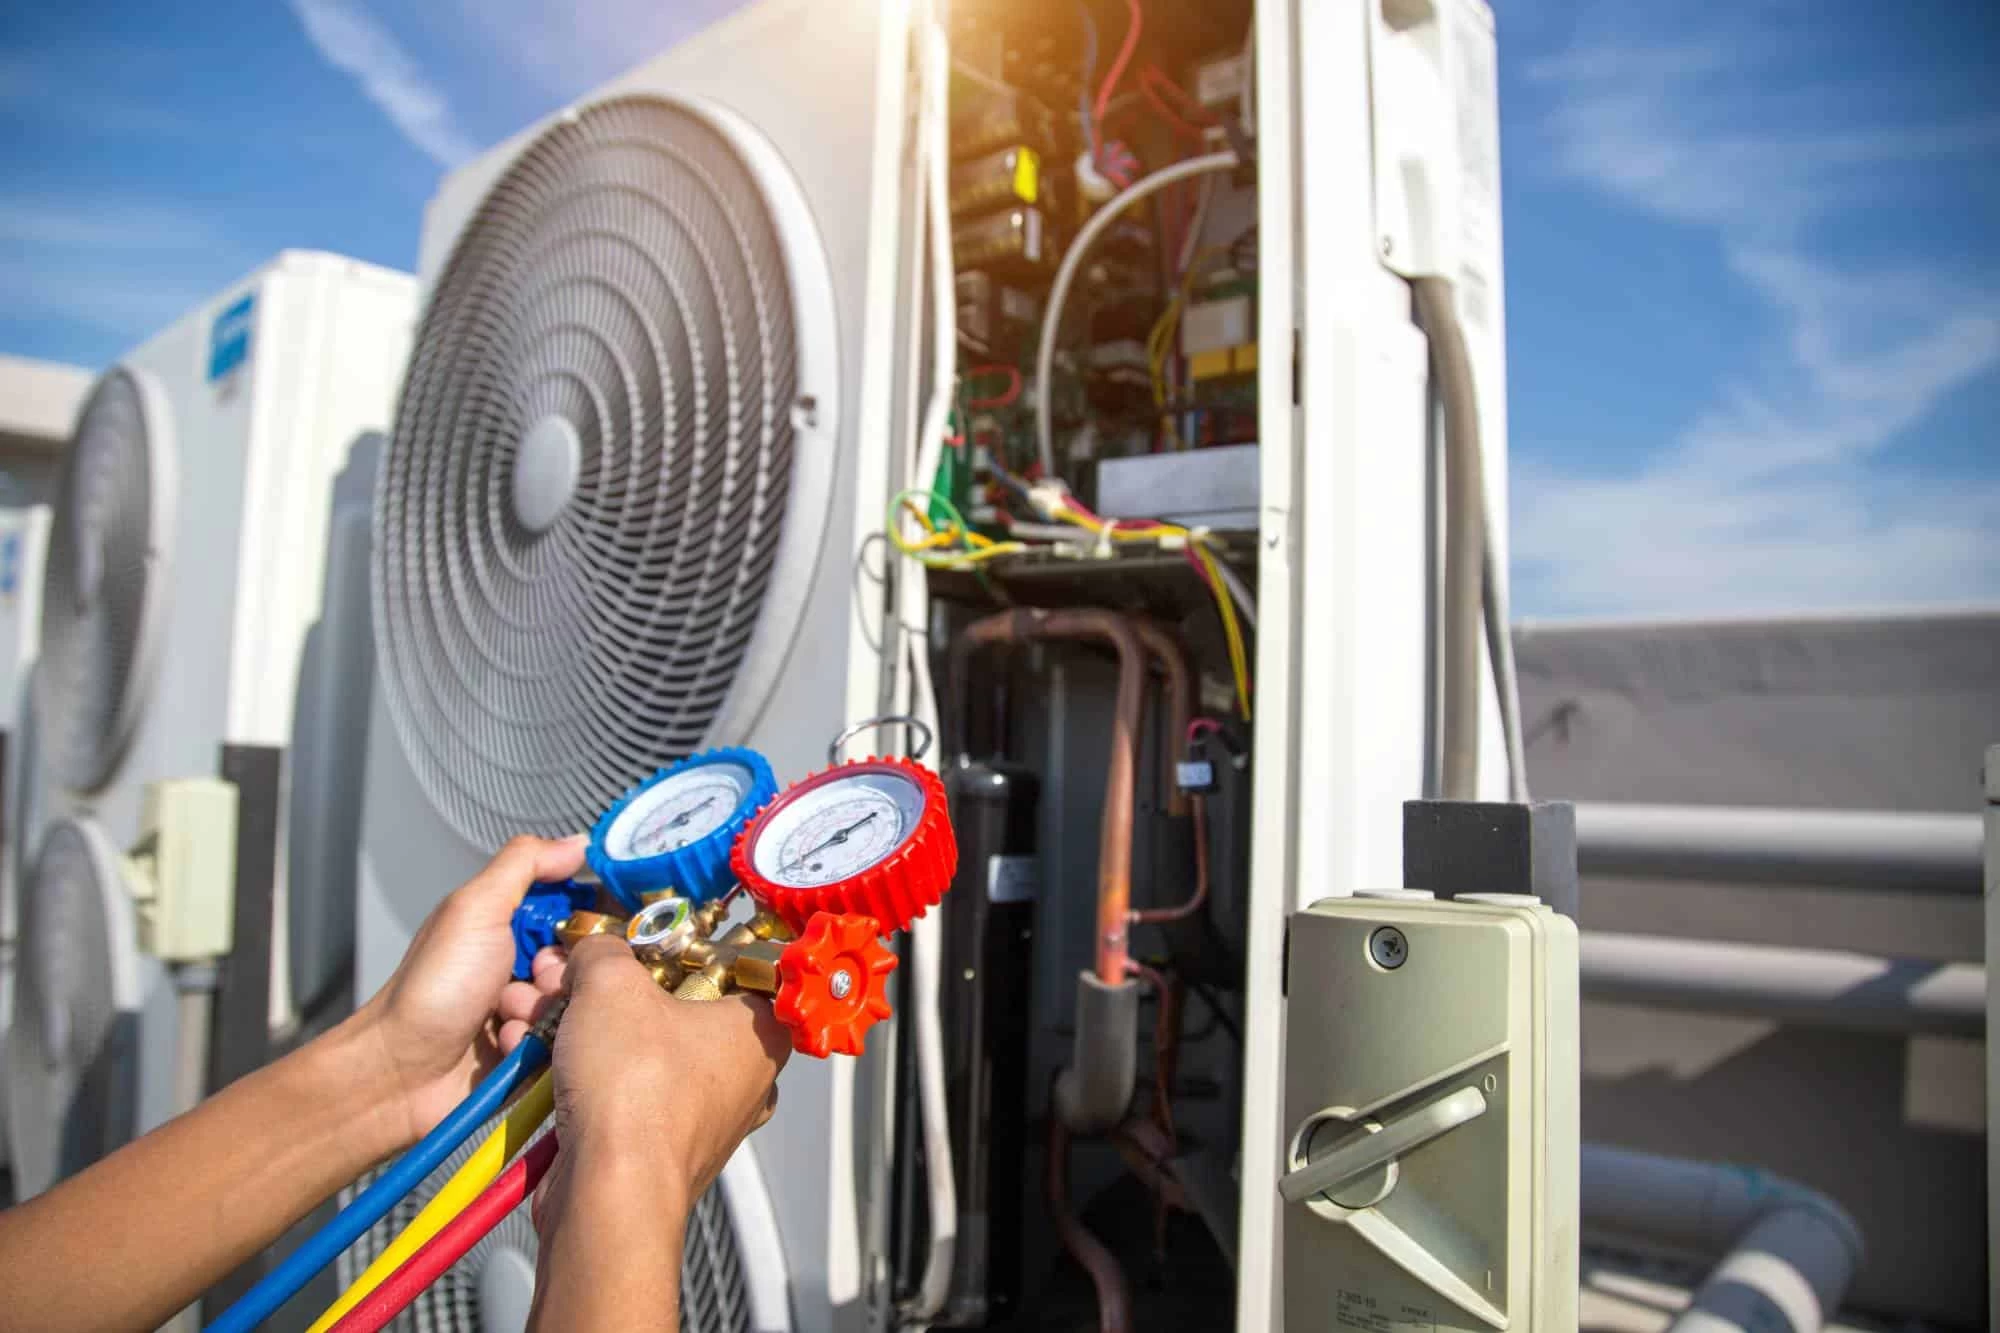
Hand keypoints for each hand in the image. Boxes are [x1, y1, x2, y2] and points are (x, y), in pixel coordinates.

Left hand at [347, 834, 587, 1145]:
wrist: (400, 1075)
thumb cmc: (428, 992)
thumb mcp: (475, 910)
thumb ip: (524, 865)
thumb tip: (575, 842)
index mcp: (510, 923)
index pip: (578, 908)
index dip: (588, 919)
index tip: (582, 929)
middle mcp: (522, 964)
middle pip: (586, 959)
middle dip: (564, 972)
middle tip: (533, 978)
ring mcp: (529, 1010)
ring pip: (580, 1004)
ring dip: (550, 1012)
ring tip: (512, 1019)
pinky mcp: (534, 1051)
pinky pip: (568, 1044)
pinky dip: (545, 1045)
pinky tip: (511, 1046)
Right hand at [533, 935, 790, 1219]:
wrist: (608, 1192)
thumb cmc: (637, 1096)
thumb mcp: (612, 985)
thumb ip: (604, 952)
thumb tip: (595, 949)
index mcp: (761, 1031)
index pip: (734, 967)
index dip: (681, 947)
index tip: (646, 939)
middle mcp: (742, 1077)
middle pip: (673, 1007)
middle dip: (611, 989)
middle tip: (575, 975)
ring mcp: (701, 1117)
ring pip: (639, 1050)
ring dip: (584, 1026)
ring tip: (542, 1010)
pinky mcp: (657, 1147)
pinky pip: (619, 1091)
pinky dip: (580, 1072)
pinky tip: (537, 1053)